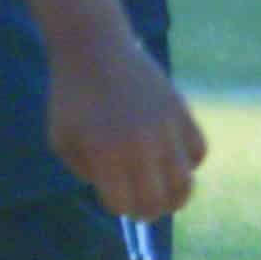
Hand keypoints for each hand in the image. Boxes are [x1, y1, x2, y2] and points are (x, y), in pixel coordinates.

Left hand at [45, 32, 205, 224]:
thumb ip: (85, 173)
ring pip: (184, 183)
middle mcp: (140, 145)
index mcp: (105, 154)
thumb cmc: (71, 97)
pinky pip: (198, 152)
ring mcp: (165, 128)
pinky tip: (174, 161)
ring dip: (176, 197)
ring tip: (165, 198)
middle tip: (142, 210)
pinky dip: (190, 164)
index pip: (124, 204)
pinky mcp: (181, 111)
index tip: (114, 199)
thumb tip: (119, 196)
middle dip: (148, 212)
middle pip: (157, 200)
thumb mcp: (62, 139)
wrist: (94, 47)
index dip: (118, 207)